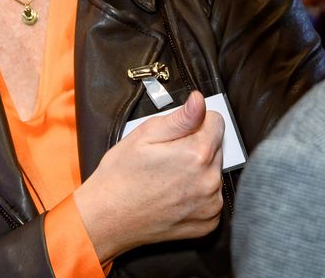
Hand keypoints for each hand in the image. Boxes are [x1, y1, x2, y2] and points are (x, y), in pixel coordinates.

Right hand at [72, 91, 225, 261]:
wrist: (108, 218)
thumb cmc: (121, 175)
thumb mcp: (144, 135)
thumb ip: (180, 118)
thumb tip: (200, 100)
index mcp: (197, 154)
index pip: (216, 121)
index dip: (195, 122)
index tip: (178, 133)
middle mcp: (210, 181)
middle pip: (216, 147)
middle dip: (196, 146)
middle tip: (167, 156)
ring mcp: (211, 205)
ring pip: (214, 172)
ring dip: (199, 171)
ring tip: (168, 177)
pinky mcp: (208, 223)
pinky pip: (212, 198)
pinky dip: (198, 194)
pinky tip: (174, 194)